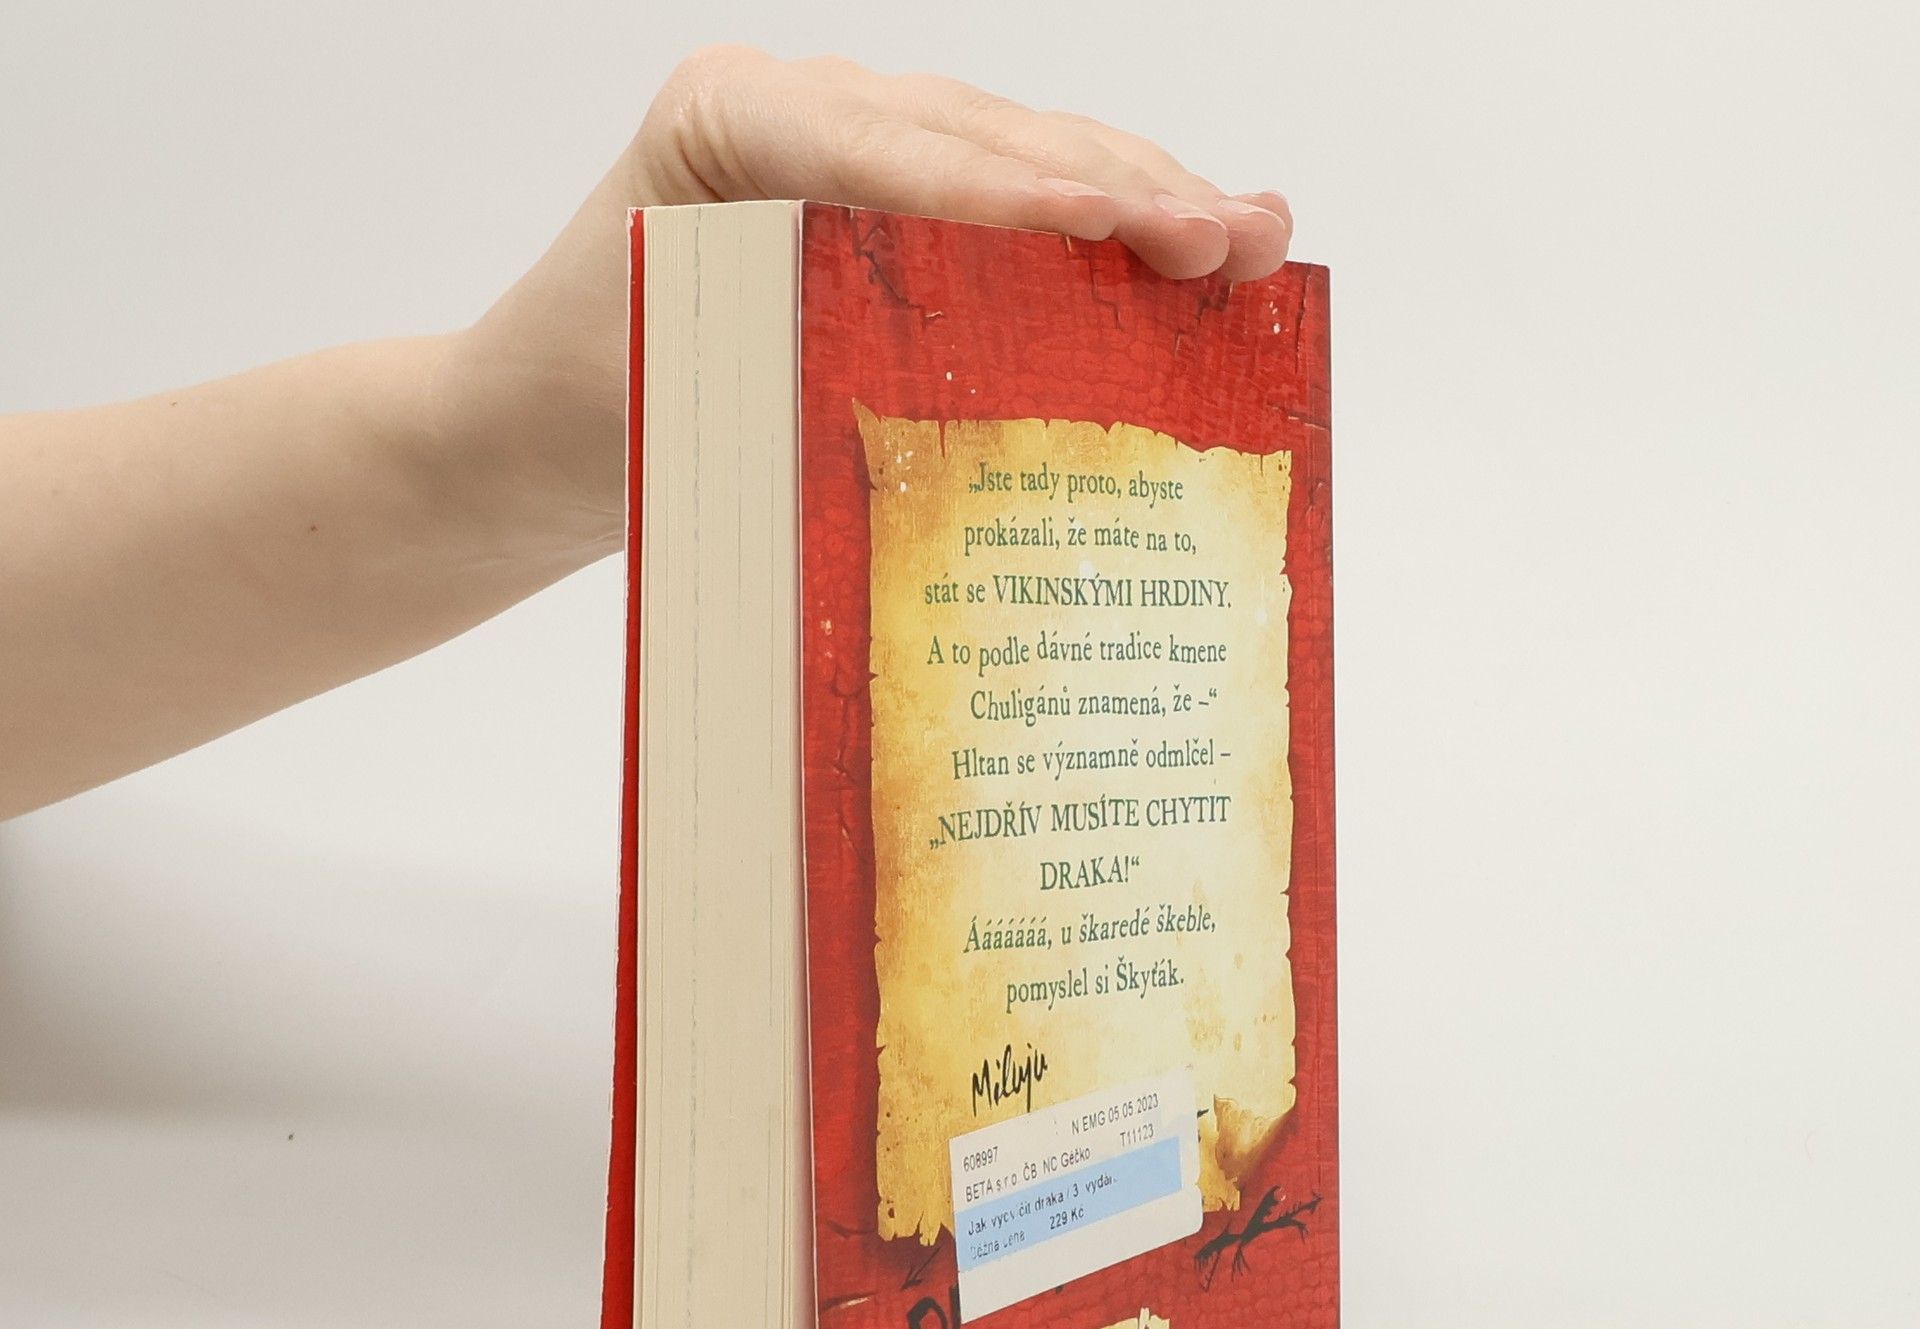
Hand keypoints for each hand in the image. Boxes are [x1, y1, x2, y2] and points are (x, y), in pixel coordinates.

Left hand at [463, 47, 1294, 556]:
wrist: (520, 430)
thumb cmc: (579, 411)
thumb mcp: (678, 392)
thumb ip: (808, 371)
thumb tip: (975, 428)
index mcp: (733, 123)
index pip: (907, 157)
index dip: (1029, 198)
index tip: (1127, 229)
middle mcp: (798, 116)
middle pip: (989, 139)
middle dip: (1123, 189)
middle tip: (1241, 235)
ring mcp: (843, 151)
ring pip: (1014, 156)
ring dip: (1137, 198)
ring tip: (1252, 233)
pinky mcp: (874, 207)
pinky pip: (998, 203)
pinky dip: (1091, 234)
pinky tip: (1179, 248)